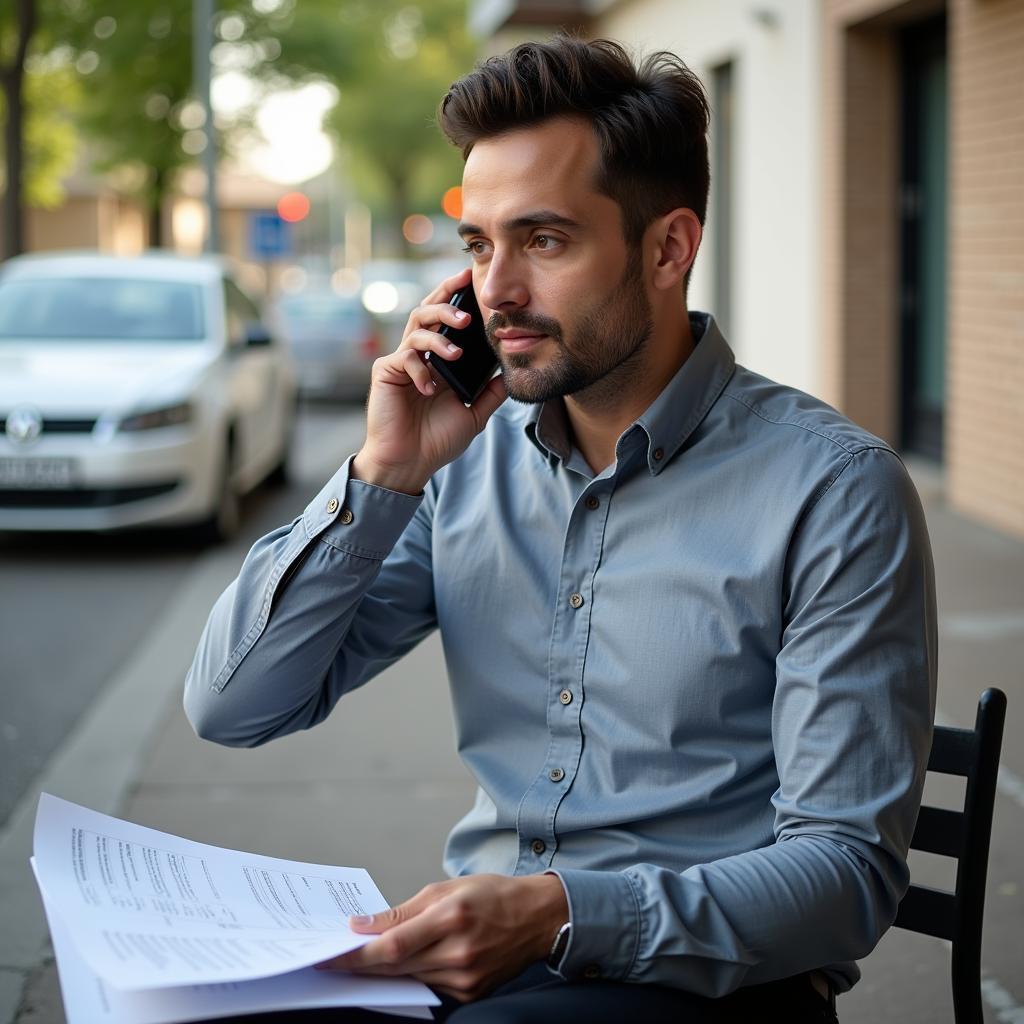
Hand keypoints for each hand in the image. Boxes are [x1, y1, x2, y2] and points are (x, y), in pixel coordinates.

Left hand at [316, 874, 568, 1002]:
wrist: (537, 918)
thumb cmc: (490, 895)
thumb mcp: (446, 889)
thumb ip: (403, 911)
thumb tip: (363, 925)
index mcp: (451, 918)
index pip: (392, 945)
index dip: (357, 954)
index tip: (330, 953)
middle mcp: (458, 952)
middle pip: (396, 967)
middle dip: (361, 964)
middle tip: (333, 960)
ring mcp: (466, 978)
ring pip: (410, 978)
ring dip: (384, 971)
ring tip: (362, 959)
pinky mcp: (470, 993)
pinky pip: (430, 987)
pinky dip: (412, 976)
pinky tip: (403, 965)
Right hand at [352, 267, 506, 494]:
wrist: (410, 462)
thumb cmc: (436, 439)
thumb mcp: (474, 413)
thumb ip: (491, 392)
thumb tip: (512, 372)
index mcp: (438, 359)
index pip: (446, 319)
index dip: (455, 297)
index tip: (471, 279)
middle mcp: (419, 355)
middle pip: (427, 311)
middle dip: (446, 301)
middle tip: (468, 312)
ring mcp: (401, 361)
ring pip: (416, 327)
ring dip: (438, 334)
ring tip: (456, 351)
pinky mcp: (385, 372)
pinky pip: (404, 358)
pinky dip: (421, 370)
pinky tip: (430, 389)